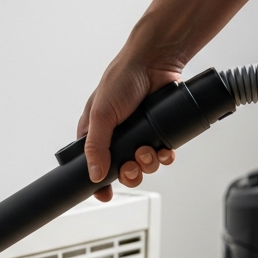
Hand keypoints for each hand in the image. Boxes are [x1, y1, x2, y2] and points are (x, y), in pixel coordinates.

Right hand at [77, 59, 177, 201]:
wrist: (155, 62)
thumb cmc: (121, 79)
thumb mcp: (101, 114)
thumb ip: (96, 146)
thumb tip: (94, 175)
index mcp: (96, 132)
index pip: (92, 165)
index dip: (98, 183)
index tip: (104, 195)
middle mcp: (117, 136)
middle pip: (121, 170)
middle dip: (129, 174)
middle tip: (132, 167)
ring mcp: (139, 135)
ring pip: (143, 165)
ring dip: (147, 164)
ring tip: (148, 151)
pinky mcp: (159, 132)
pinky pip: (162, 155)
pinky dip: (164, 157)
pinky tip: (164, 150)